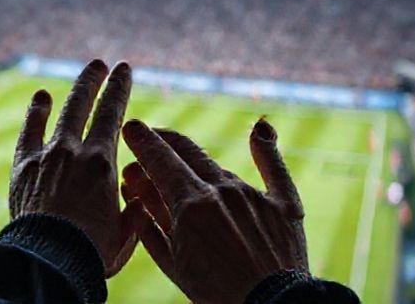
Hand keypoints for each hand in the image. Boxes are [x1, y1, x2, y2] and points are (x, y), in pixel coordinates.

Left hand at [9, 59, 141, 276]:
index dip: (119, 88)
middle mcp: (75, 150)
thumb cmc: (91, 253)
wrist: (48, 261)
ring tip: (86, 71)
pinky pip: (30, 133)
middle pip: (86, 103)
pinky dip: (35, 113)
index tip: (124, 70)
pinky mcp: (24, 168)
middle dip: (96, 80)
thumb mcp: (125, 234)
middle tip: (102, 64)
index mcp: (104, 162)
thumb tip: (138, 198)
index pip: (114, 113)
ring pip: (62, 111)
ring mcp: (48, 156)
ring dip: (75, 89)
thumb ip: (134, 211)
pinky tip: (41, 97)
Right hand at [121, 118, 306, 303]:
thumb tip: (135, 187)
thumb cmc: (218, 296)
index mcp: (191, 205)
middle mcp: (222, 191)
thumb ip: (151, 222)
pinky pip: (274, 168)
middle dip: (164, 141)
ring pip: (217, 167)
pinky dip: (266, 146)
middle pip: (186, 151)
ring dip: (195, 161)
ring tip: (181, 163)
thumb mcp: (174, 264)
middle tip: (151, 136)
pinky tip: (261, 129)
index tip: (130, 127)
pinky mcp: (283, 204)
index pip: (159, 159)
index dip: (142, 141)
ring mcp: (253, 195)